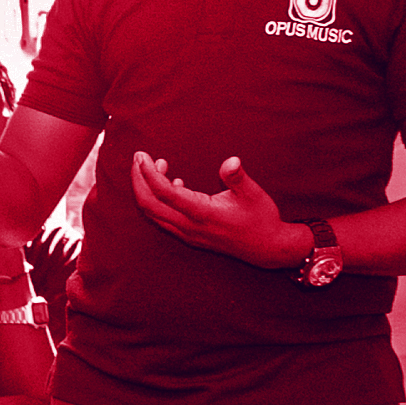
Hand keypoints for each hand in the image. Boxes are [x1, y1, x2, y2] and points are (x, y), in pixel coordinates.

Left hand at [131, 153, 307, 267]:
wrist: (267, 248)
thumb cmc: (261, 218)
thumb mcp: (253, 194)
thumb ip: (238, 178)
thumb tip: (231, 161)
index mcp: (203, 214)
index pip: (164, 194)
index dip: (149, 174)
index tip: (142, 156)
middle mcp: (189, 227)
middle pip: (148, 204)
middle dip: (138, 179)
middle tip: (138, 157)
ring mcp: (186, 233)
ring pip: (152, 212)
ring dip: (145, 189)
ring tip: (154, 165)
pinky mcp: (188, 235)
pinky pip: (162, 218)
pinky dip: (156, 200)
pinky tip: (173, 182)